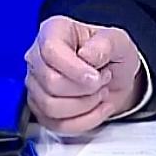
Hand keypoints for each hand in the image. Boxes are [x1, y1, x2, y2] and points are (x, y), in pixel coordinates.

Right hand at [23, 15, 146, 134]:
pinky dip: (85, 120)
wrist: (115, 77)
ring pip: (51, 107)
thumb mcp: (118, 40)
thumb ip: (106, 44)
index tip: (96, 76)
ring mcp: (36, 84)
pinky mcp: (40, 109)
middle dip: (85, 88)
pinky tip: (97, 107)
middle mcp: (39, 56)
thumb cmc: (111, 54)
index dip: (75, 69)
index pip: (51, 51)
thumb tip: (87, 55)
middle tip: (102, 79)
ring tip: (99, 91)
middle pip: (51, 83)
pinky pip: (57, 124)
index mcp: (54, 31)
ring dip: (85, 104)